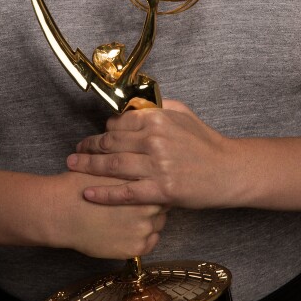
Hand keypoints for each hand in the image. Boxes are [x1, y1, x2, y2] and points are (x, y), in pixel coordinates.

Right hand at [48, 171, 167, 258]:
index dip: (153, 185)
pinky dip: (144, 237)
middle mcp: (149, 208)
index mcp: (144, 184)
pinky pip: (150, 242)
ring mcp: (144, 230)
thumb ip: (131, 167)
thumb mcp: (110, 167)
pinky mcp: (136, 248)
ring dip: (149, 220)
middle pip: (163, 205)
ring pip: (157, 224)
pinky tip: (131, 230)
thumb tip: (145, 165)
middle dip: (153, 203)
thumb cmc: (83, 184)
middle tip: (139, 202)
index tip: (146, 186)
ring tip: (132, 216)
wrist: (63, 211)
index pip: (162, 185)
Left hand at [66, 98, 230, 207]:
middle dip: (88, 147)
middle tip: (75, 151)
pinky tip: (87, 193)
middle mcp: (154, 140)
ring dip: (88, 166)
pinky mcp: (161, 190)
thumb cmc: (206, 143)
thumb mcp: (183, 114)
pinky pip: (125, 192)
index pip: (119, 123)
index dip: (103, 130)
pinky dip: (103, 193)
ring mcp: (157, 166)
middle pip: (110, 143)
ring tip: (72, 167)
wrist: (229, 171)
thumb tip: (132, 107)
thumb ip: (156, 107)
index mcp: (158, 119)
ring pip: (112, 165)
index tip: (95, 136)